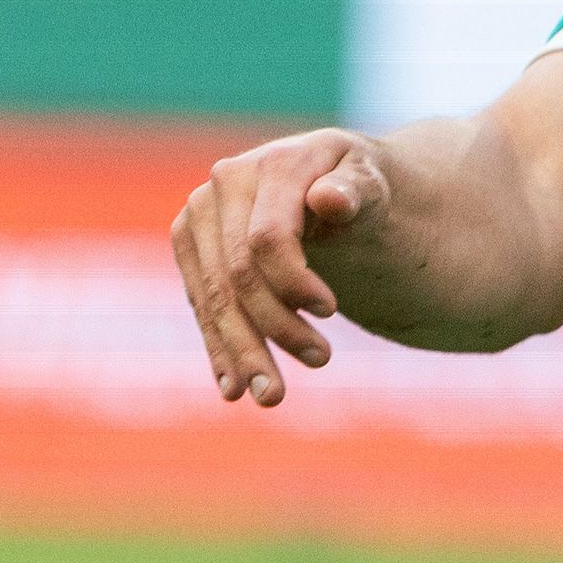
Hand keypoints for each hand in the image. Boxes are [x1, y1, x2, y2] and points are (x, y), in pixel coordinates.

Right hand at [170, 126, 387, 408]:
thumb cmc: (360, 185)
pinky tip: (234, 387)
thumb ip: (356, 189)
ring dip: (241, 352)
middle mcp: (224, 183)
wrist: (332, 181)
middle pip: (235, 275)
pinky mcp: (190, 242)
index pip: (267, 239)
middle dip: (273, 330)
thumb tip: (328, 200)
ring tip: (272, 397)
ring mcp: (200, 214)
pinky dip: (218, 346)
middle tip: (319, 364)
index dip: (293, 283)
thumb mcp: (373, 180)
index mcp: (271, 164)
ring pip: (213, 297)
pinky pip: (201, 303)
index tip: (332, 313)